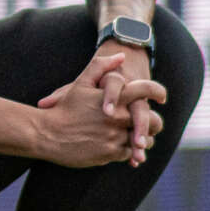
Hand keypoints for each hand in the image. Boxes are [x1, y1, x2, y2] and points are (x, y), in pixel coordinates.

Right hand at [36, 51, 165, 168]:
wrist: (48, 134)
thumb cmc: (65, 108)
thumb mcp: (81, 83)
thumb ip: (101, 66)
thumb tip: (121, 56)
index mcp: (115, 98)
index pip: (146, 91)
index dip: (158, 92)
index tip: (162, 97)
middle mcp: (119, 118)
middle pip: (153, 121)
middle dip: (154, 122)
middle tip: (151, 122)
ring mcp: (116, 137)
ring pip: (144, 141)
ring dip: (143, 139)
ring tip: (138, 137)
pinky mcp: (110, 154)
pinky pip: (129, 153)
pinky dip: (129, 150)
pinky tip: (123, 146)